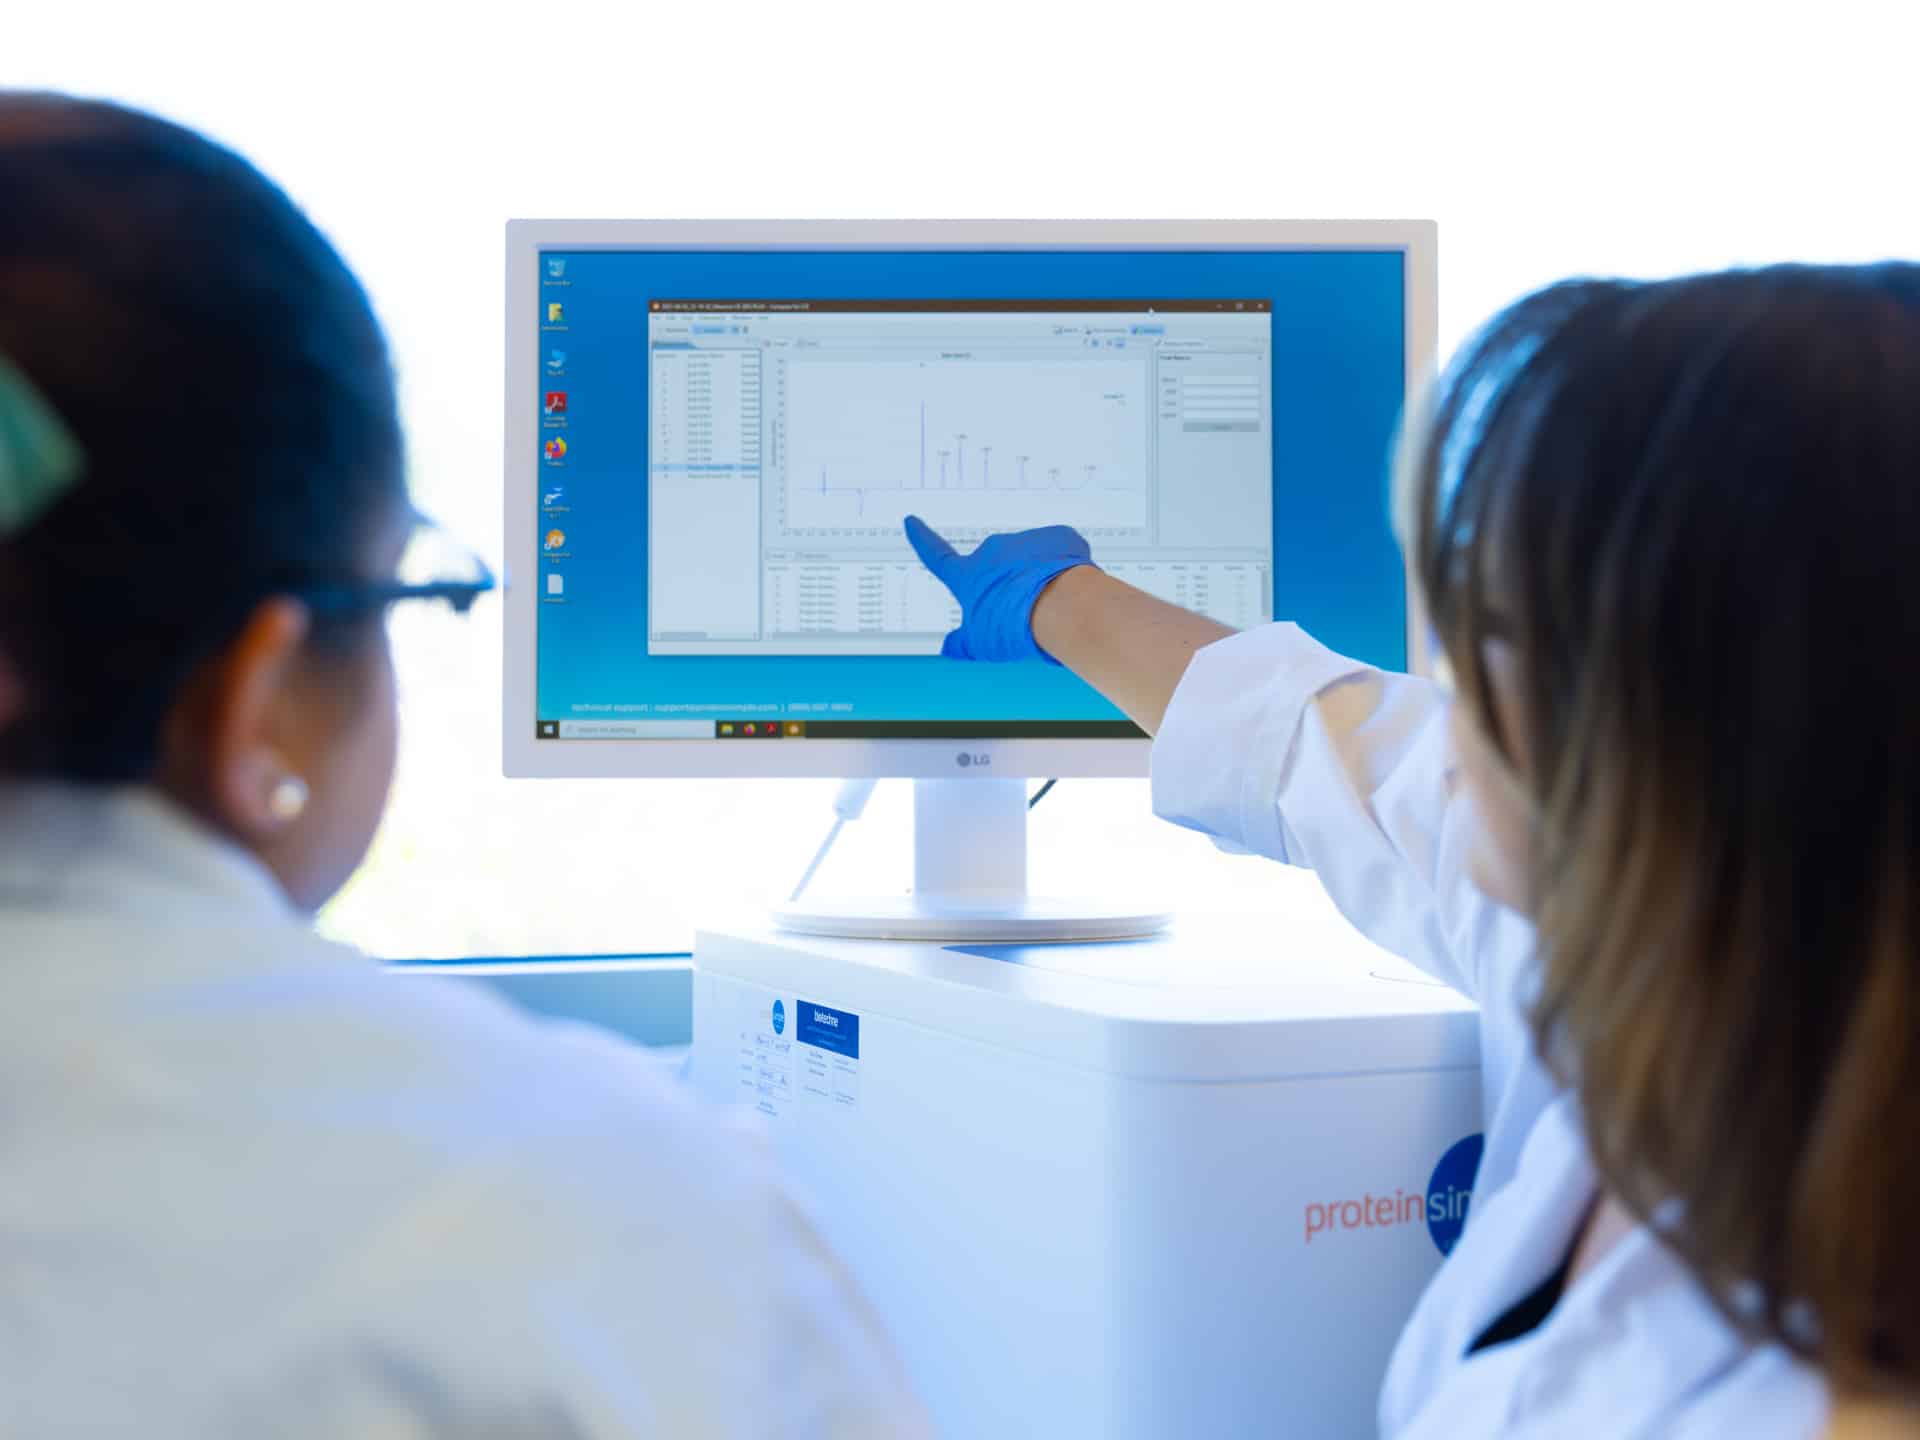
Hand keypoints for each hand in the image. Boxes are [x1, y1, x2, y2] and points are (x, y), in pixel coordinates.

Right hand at [903, 516, 1096, 662]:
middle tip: (1021, 610)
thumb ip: (962, 644)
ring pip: (1028, 559)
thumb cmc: (1016, 625)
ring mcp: (1024, 541)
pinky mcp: (1056, 537)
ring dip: (1035, 576)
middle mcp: (993, 552)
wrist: (1062, 607)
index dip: (923, 539)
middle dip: (1005, 583)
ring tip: (1049, 604)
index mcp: (969, 576)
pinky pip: (1058, 550)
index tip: (913, 522)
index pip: (937, 556)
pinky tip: (1068, 588)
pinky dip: (1062, 566)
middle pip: (995, 566)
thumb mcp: (981, 645)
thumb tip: (950, 647)